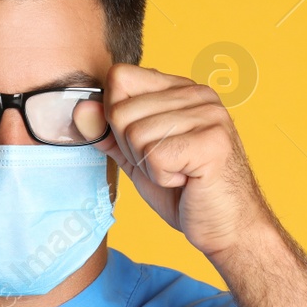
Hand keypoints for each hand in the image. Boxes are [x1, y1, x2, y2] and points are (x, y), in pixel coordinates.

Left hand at [95, 63, 274, 257]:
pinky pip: (155, 155)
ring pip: (135, 134)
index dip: (116, 119)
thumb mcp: (137, 157)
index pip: (120, 78)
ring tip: (179, 173)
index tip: (144, 145)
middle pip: (121, 110)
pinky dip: (163, 177)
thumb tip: (80, 109)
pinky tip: (187, 180)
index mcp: (180, 88)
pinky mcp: (213, 141)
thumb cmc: (185, 193)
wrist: (227, 228)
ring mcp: (209, 114)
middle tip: (166, 165)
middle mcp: (198, 93)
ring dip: (149, 166)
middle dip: (132, 149)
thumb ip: (108, 132)